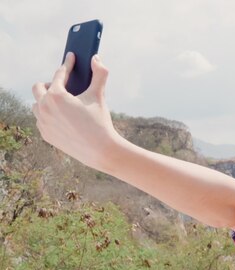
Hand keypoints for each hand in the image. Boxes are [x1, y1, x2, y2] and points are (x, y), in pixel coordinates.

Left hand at [32, 52, 120, 170]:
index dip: (68, 64)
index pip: (59, 74)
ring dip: (46, 100)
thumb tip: (96, 58)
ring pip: (37, 104)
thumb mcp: (99, 96)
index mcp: (56, 96)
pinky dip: (48, 115)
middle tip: (63, 86)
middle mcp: (44, 107)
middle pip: (38, 87)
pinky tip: (61, 116)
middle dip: (49, 83)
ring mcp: (42, 122)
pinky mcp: (45, 134)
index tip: (71, 58)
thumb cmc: (100, 122)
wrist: (100, 150)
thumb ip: (99, 74)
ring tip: (60, 102)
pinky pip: (41, 119)